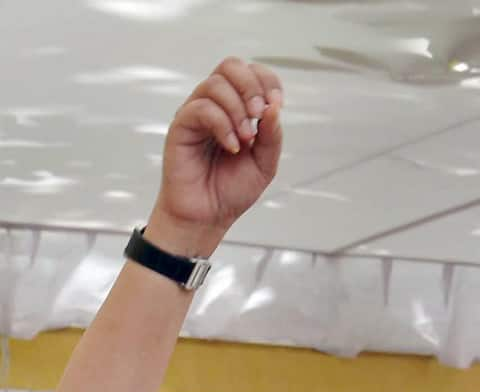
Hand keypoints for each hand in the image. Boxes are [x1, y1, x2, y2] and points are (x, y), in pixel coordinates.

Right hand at [147, 57, 282, 255]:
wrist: (207, 216)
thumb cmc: (231, 191)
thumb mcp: (264, 165)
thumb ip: (272, 137)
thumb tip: (274, 108)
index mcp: (237, 109)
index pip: (252, 73)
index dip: (267, 81)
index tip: (276, 105)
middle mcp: (216, 106)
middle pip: (231, 66)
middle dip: (251, 87)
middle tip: (258, 117)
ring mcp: (197, 114)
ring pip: (216, 84)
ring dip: (238, 110)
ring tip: (245, 140)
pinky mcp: (182, 126)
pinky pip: (202, 108)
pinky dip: (222, 125)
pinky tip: (231, 147)